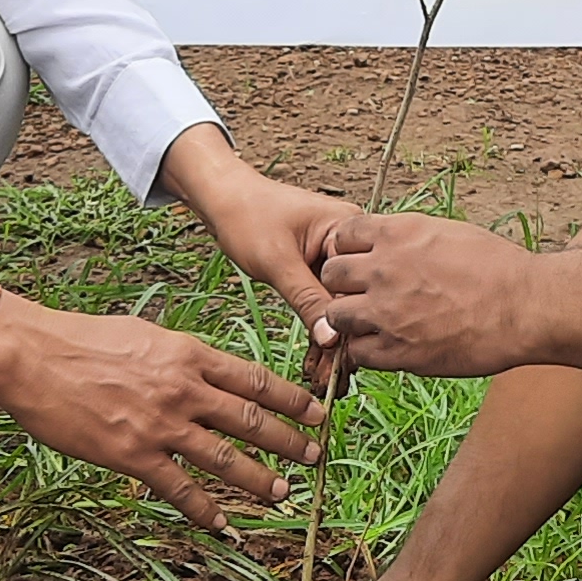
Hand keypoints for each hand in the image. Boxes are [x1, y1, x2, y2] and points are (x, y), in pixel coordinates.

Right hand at [0, 294, 324, 531]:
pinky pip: (179, 488)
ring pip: (224, 457)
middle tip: (315, 454)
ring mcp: (160, 425)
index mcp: (188, 353)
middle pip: (250, 418)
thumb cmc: (82, 338)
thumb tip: (206, 372)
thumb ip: (181, 356)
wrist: (32, 355)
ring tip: (283, 492)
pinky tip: (222, 523)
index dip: (292, 398)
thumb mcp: (145, 335)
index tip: (317, 410)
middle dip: (288, 439)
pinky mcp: (132, 455)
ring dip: (258, 478)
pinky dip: (205, 509)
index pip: (254, 379)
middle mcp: (183, 389)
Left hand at [155, 126, 347, 363]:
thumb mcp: (277, 261)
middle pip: (351, 299)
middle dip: (341, 341)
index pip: (358, 285)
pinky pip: (323, 301)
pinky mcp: (318, 266)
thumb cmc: (247, 216)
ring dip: (329, 339)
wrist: (223, 197)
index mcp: (348, 228)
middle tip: (331, 383)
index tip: (343, 367)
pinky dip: (318, 326)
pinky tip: (316, 359)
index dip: (351, 327)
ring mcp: (333, 255)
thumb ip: (306, 299)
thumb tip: (332, 339)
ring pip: (337, 305)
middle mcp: (349, 241)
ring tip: (324, 380)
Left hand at [318, 209, 548, 377]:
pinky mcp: (396, 350)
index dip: (349, 249)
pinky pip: (357, 352)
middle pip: (331, 274)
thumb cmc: (499, 267)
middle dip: (343, 285)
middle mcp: (384, 269)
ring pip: (335, 316)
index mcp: (398, 234)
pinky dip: (366, 350)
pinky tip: (388, 346)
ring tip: (372, 324)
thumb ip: (410, 238)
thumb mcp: (449, 232)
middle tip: (363, 295)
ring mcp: (386, 312)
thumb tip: (391, 241)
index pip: (342, 235)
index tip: (361, 261)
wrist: (526, 307)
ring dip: (349, 319)